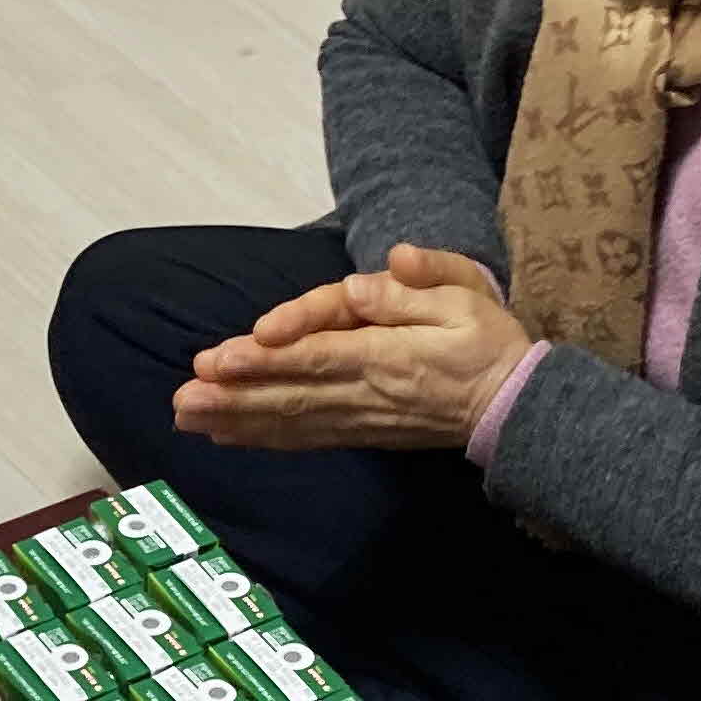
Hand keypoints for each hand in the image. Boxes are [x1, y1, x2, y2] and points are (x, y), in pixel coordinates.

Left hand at [172, 245, 534, 452]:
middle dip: (235, 395)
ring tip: (187, 417)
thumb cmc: (487, 341)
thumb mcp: (467, 296)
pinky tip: (226, 434)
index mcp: (390, 355)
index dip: (269, 359)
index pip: (321, 355)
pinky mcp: (360, 433)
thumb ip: (423, 282)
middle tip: (185, 394)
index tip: (226, 357)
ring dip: (238, 419)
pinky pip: (305, 437)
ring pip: (291, 421)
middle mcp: (368, 392)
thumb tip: (388, 263)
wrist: (514, 407)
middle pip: (292, 394)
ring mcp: (362, 418)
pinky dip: (263, 437)